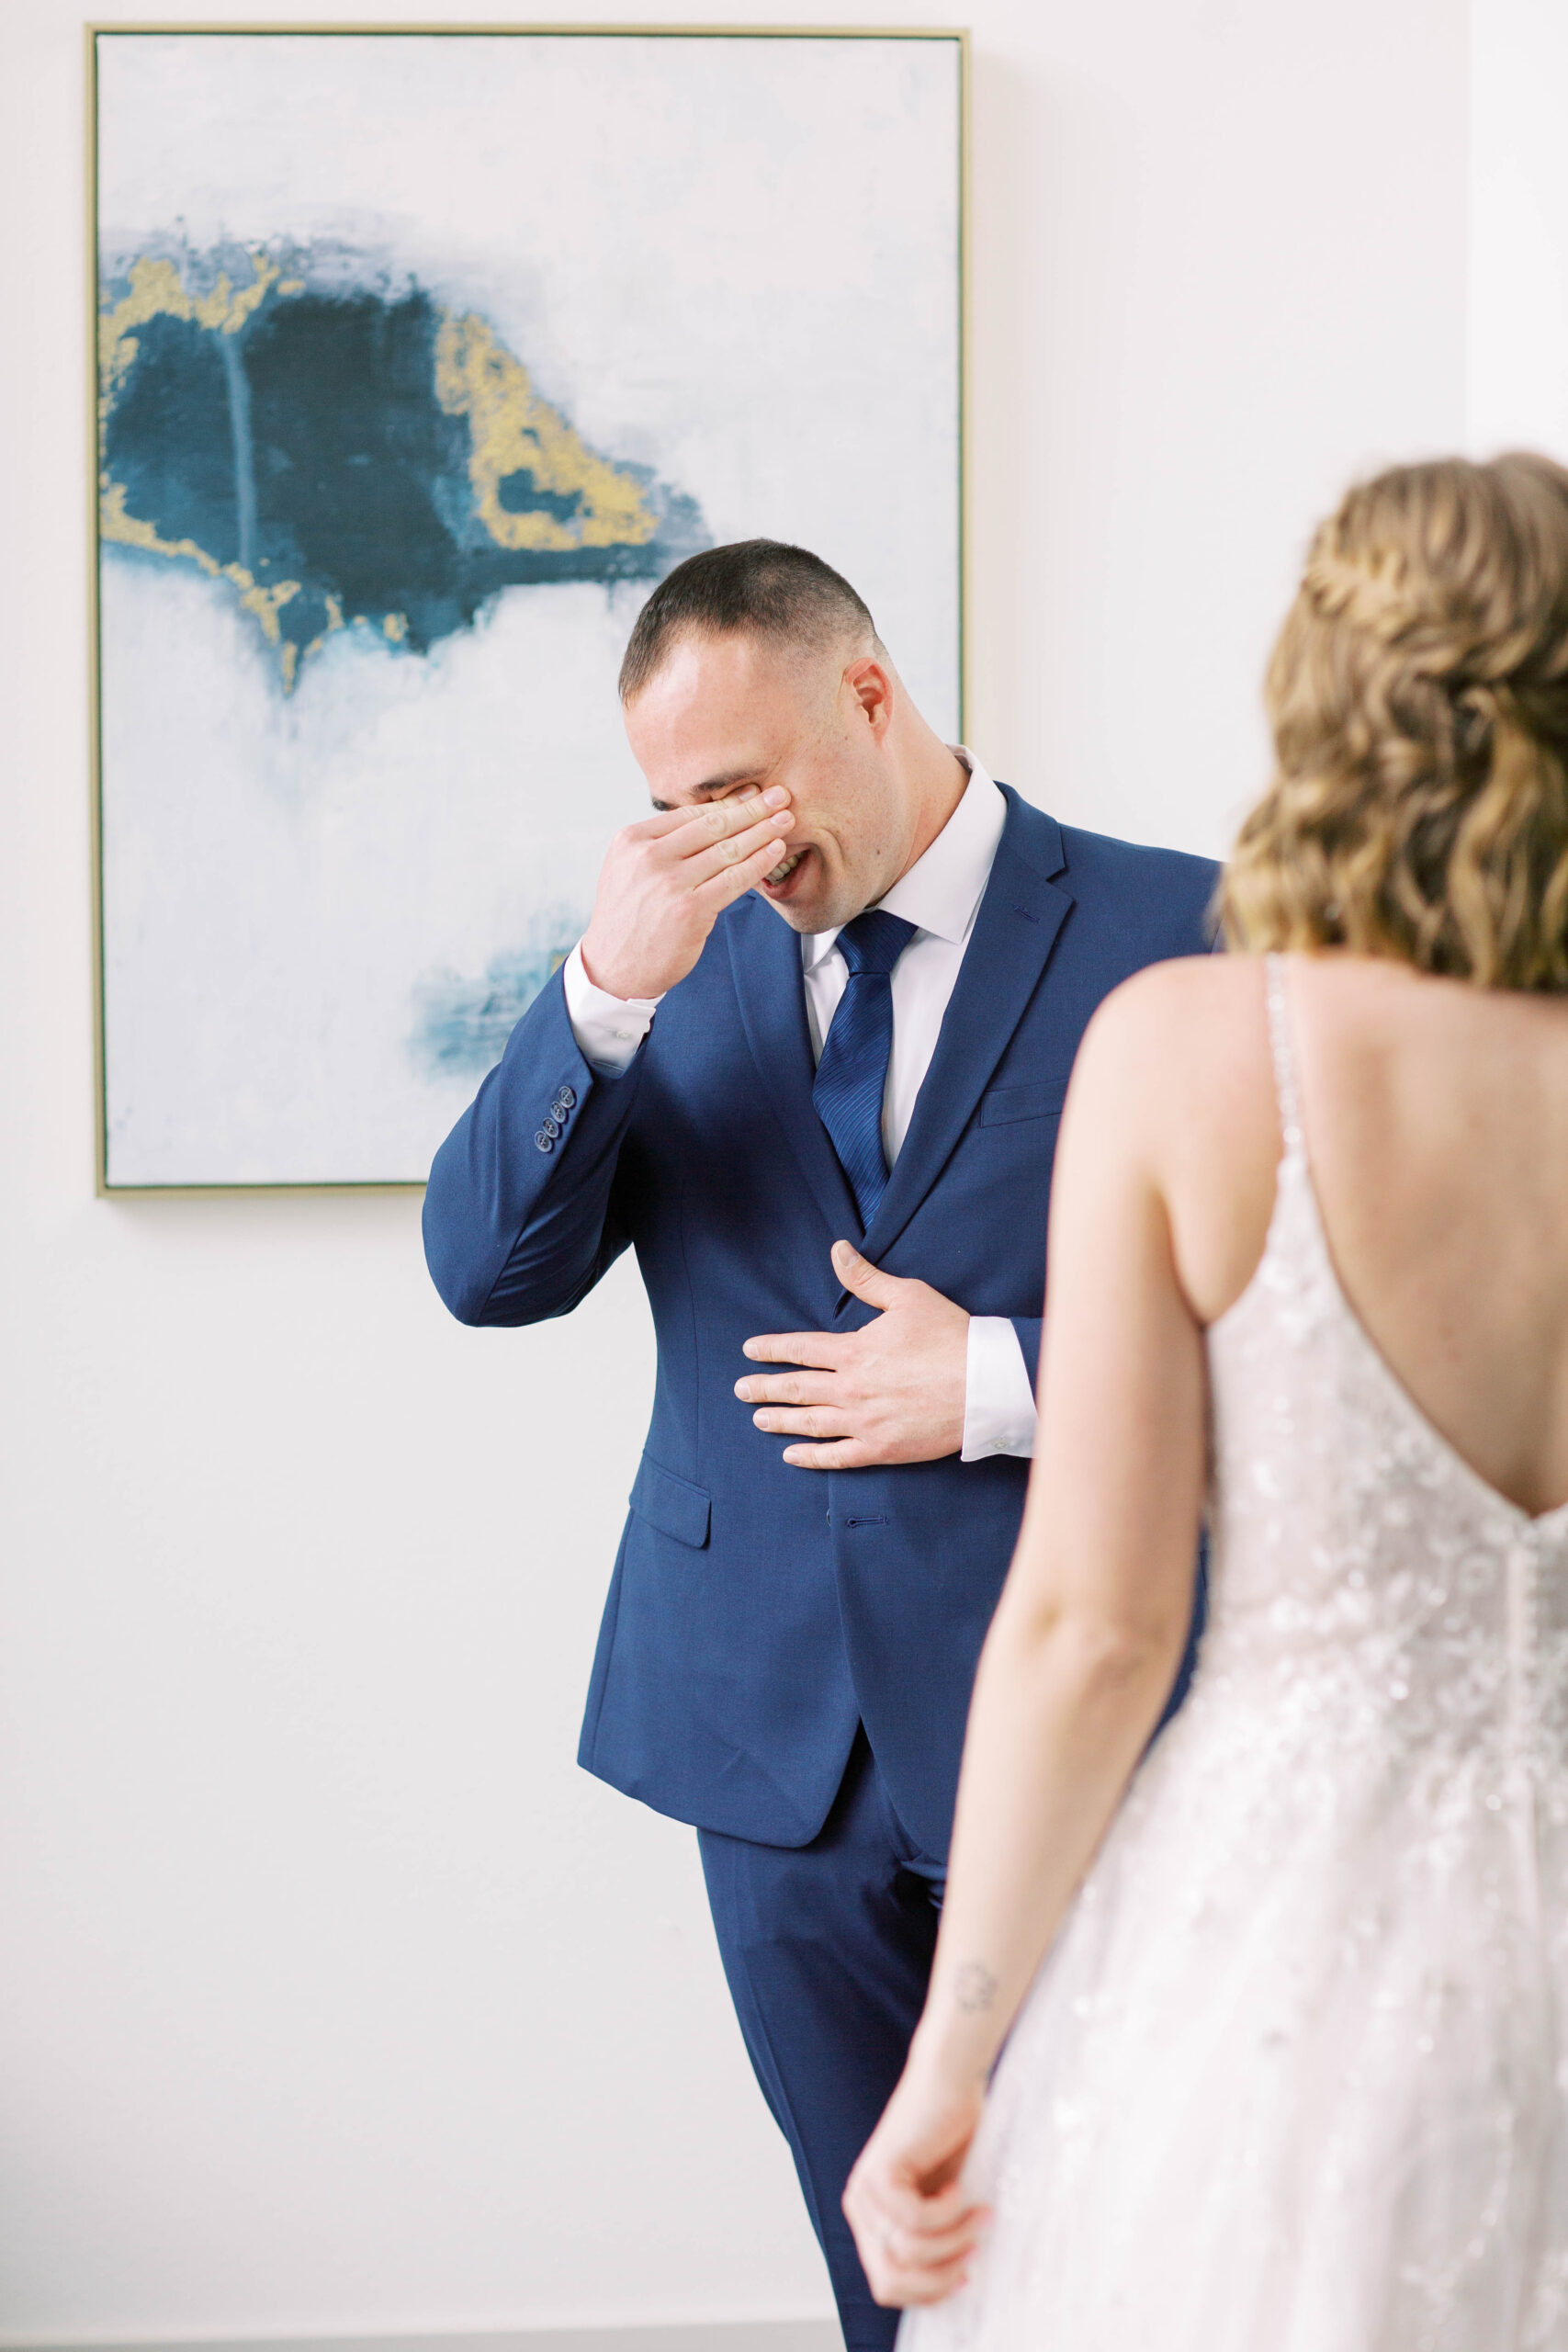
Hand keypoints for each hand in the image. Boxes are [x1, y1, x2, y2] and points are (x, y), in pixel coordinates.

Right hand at [579, 786, 794, 1000]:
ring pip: (727, 850)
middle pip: (712, 826)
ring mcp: (669, 883)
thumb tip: (706, 820)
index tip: (752, 793)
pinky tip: (775, 851)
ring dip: (762, 832)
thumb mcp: (628, 869)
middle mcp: (648, 856)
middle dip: (751, 809)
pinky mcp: (689, 909)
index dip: (726, 802)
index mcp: (632, 839)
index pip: (689, 814)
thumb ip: (659, 845)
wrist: (614, 967)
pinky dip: (758, 863)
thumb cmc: (629, 919)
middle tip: (779, 796)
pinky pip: (734, 879)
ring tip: (785, 821)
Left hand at [737, 1239, 967, 1467]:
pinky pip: (838, 1455)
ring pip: (810, 1423)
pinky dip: (812, 1457)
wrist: (984, 1384)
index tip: (750, 1352)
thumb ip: (866, 1278)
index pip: (800, 1349)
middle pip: (797, 1389)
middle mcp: (851, 1388)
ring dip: (780, 1421)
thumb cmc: (950, 1337)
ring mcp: (864, 1421)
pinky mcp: (882, 1448)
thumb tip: (837, 1250)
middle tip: (741, 1390)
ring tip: (758, 1419)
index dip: (772, 1350)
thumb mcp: (907, 1296)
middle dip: (764, 1388)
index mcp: (854, 1351)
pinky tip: (794, 1455)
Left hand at [843, 2059, 987, 2307]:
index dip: (930, 2292)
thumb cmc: (953, 2137)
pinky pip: (917, 2220)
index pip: (889, 2286)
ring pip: (908, 2252)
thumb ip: (934, 2241)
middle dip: (939, 2278)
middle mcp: (860, 2209)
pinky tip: (959, 2187)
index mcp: (871, 2221)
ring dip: (954, 2239)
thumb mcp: (943, 2204)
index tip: (966, 2277)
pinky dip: (948, 2212)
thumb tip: (951, 2292)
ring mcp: (865, 2192)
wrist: (950, 2082)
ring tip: (978, 2213)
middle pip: (891, 2280)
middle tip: (974, 2253)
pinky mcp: (879, 2173)